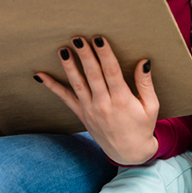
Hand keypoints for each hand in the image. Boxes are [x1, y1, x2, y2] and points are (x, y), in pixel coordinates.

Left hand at [35, 36, 158, 164]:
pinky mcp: (82, 115)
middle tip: (78, 38)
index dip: (105, 54)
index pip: (111, 72)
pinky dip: (52, 87)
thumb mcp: (151, 106)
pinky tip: (40, 76)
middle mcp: (104, 104)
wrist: (129, 154)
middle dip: (85, 55)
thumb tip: (143, 62)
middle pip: (92, 74)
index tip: (99, 38)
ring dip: (69, 66)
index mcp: (122, 99)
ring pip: (77, 84)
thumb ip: (145, 84)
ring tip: (63, 50)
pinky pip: (65, 99)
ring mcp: (90, 110)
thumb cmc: (142, 127)